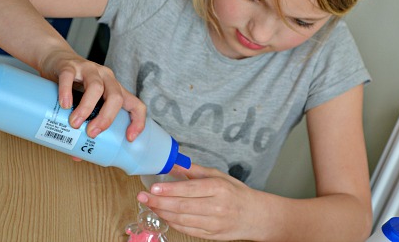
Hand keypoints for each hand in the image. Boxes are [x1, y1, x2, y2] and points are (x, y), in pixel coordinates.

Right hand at [39, 49, 145, 141]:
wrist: (54, 58)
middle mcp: (106, 78)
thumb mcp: (83, 103)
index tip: (129, 138)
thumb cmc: (73, 85)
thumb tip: (77, 154)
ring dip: (86, 108)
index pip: (135, 104)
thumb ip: (83, 125)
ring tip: (75, 123)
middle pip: (116, 97)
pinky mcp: (69, 65)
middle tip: (92, 133)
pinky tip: (65, 105)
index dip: (137, 122)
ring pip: (95, 87)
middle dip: (106, 118)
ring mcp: (89, 69)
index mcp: (115, 89)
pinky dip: (67, 91)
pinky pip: (70, 76)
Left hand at [136, 164, 262, 240]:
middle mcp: (217, 207)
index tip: (153, 188)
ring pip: (182, 220)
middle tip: (143, 197)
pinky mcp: (211, 236)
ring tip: (150, 205)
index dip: (170, 190)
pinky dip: (173, 223)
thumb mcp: (219, 176)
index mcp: (219, 188)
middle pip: (182, 206)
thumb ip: (195, 171)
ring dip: (163, 213)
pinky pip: (187, 230)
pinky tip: (164, 215)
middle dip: (159, 202)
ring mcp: (214, 224)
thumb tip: (174, 164)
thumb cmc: (236, 193)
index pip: (190, 190)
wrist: (255, 216)